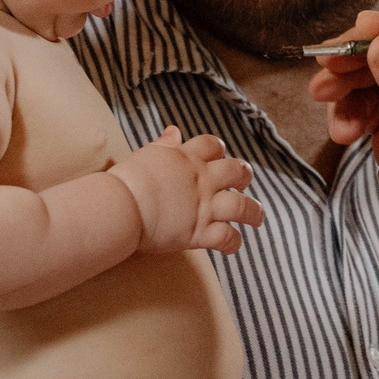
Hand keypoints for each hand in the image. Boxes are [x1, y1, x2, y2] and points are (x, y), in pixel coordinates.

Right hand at [110, 127, 266, 254]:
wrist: (121, 205)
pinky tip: (232, 247)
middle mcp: (201, 180)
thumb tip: (173, 131)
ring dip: (253, 212)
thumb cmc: (126, 181)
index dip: (219, 151)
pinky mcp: (200, 232)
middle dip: (244, 176)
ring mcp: (204, 206)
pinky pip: (227, 238)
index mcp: (187, 159)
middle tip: (244, 183)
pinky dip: (233, 243)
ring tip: (256, 218)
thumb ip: (164, 145)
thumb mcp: (147, 155)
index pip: (212, 145)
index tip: (219, 158)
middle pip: (236, 171)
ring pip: (242, 206)